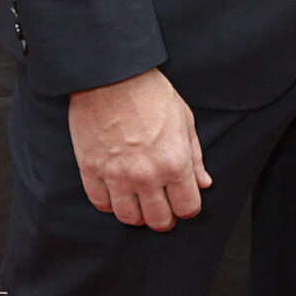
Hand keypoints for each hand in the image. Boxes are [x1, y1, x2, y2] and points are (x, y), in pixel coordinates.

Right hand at [69, 69, 210, 230]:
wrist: (110, 75)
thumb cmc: (150, 92)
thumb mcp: (184, 120)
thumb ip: (195, 157)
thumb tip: (203, 182)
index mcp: (175, 163)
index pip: (187, 208)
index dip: (188, 209)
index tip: (183, 203)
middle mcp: (147, 175)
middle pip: (158, 220)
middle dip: (164, 219)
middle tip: (163, 210)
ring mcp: (116, 175)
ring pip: (129, 218)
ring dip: (137, 216)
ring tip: (139, 205)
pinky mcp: (91, 170)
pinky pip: (101, 203)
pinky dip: (110, 204)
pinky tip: (116, 194)